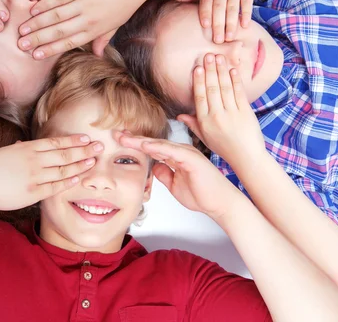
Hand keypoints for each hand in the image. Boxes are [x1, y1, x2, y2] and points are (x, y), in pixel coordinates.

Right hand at [0, 135, 102, 210]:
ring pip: (64, 170)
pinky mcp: (32, 193)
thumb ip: (19, 149)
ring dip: (81, 165)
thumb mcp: (5, 152)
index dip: (74, 140)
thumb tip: (25, 143)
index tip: (87, 138)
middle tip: (100, 147)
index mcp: (27, 148)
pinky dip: (68, 182)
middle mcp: (33, 160)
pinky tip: (78, 178)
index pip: (56, 142)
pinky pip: (55, 187)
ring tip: (93, 162)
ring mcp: (34, 176)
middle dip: (85, 150)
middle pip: (65, 154)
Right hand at [18, 0, 146, 58]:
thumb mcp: (116, 24)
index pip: (68, 43)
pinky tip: (33, 9)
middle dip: (38, 39)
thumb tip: (97, 55)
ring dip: (37, 23)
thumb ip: (103, 39)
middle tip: (21, 45)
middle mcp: (88, 20)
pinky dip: (45, 4)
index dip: (50, 50)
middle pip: (58, 32)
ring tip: (22, 29)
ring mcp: (84, 3)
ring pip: (55, 16)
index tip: (34, 55)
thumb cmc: (128, 0)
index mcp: (95, 31)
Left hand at [116, 132, 240, 219]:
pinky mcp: (192, 158)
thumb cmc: (202, 195)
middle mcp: (180, 151)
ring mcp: (187, 153)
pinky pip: (171, 151)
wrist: (220, 204)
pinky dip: (157, 147)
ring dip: (141, 141)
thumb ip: (164, 174)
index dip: (136, 144)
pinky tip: (145, 145)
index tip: (120, 141)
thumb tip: (153, 167)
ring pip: (159, 144)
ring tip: (125, 138)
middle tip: (116, 134)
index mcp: (176, 156)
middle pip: (153, 143)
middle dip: (134, 139)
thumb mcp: (174, 185)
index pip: (152, 148)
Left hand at [175, 0, 256, 42]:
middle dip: (218, 25)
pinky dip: (246, 14)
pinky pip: (247, 3)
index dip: (205, 13)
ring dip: (231, 23)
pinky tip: (244, 26)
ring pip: (233, 7)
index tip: (205, 26)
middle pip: (219, 8)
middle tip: (218, 41)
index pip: (206, 2)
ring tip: (229, 37)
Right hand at [176, 54, 264, 163]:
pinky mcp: (246, 112)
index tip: (197, 68)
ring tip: (219, 58)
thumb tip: (179, 115)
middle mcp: (217, 116)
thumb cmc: (224, 147)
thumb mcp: (204, 138)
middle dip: (210, 71)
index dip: (199, 81)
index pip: (200, 97)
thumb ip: (193, 124)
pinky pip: (239, 93)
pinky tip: (232, 70)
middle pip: (212, 89)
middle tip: (208, 56)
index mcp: (205, 121)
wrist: (246, 157)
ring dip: (222, 71)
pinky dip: (236, 80)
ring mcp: (232, 113)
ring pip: (225, 88)